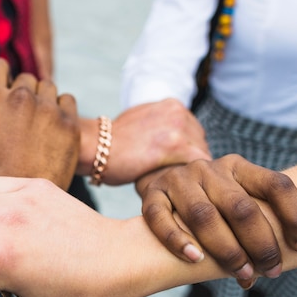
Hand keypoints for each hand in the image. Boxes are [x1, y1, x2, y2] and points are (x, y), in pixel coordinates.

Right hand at [0, 58, 78, 189]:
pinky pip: (67, 100)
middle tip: (24, 113)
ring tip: (41, 119)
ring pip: (48, 86)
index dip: (2, 76)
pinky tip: (57, 124)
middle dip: (25, 92)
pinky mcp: (69, 121)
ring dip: (44, 98)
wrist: (23, 202)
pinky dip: (62, 108)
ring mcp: (46, 107)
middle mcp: (19, 96)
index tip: (5, 87)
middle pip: (26, 79)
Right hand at [79, 98, 211, 184]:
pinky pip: (198, 165)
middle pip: (201, 142)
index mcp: (172, 105)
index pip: (194, 132)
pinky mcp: (176, 146)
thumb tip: (168, 143)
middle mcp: (179, 112)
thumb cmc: (112, 143)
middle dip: (191, 163)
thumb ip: (159, 127)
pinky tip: (183, 191)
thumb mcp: (140, 122)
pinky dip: (193, 180)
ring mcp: (179, 127)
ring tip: (181, 189)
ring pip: (202, 155)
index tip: (179, 169)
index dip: (188, 152)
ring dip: (193, 173)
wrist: (94, 146)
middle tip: (181, 183)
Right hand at [136, 155, 296, 286]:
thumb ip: (256, 222)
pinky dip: (177, 241)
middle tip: (271, 271)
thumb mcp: (237, 200)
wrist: (164, 182)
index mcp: (238, 167)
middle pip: (241, 207)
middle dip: (261, 245)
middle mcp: (209, 169)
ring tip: (242, 276)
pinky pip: (161, 218)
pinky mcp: (152, 194)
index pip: (276, 184)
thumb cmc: (212, 204)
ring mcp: (179, 180)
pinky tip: (195, 260)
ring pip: (203, 216)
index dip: (296, 215)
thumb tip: (278, 265)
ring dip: (226, 251)